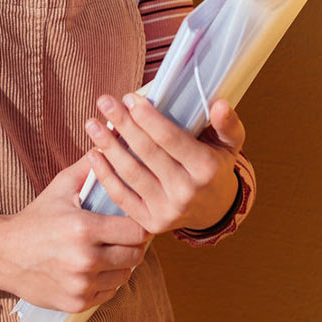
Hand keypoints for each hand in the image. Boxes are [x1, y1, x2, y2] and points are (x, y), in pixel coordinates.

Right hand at [0, 152, 151, 311]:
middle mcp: (85, 259)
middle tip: (122, 236)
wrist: (3, 253)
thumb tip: (110, 141)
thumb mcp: (60, 187)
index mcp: (84, 228)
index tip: (131, 220)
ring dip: (121, 265)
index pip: (136, 230)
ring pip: (124, 276)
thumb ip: (89, 167)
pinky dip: (106, 282)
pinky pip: (109, 294)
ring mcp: (81, 284)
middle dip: (132, 245)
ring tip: (107, 252)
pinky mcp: (77, 303)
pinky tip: (94, 269)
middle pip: (135, 255)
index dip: (138, 224)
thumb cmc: (35, 217)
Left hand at [83, 94, 246, 234]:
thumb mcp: (229, 143)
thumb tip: (219, 104)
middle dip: (123, 124)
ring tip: (92, 124)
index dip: (148, 118)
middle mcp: (187, 191)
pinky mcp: (151, 223)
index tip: (129, 98)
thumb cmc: (216, 166)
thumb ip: (227, 123)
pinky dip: (105, 175)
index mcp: (206, 168)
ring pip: (131, 174)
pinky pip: (122, 197)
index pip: (170, 139)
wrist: (214, 210)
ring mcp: (168, 210)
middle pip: (147, 153)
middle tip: (104, 101)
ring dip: (108, 147)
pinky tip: (92, 154)